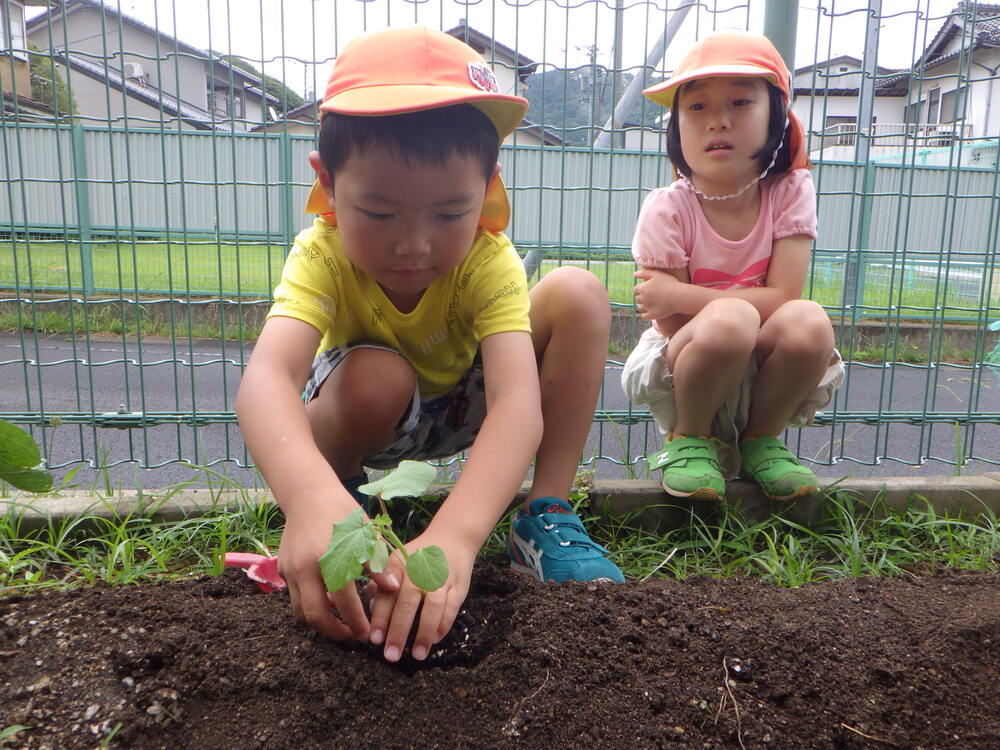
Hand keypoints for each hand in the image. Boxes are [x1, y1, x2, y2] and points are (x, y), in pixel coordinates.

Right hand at [277, 497, 399, 641]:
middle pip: (315, 616)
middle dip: (334, 632)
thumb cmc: (342, 512)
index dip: (356, 622)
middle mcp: (304, 568)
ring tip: (340, 624)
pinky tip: (328, 602)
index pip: (344, 602)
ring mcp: (290, 570)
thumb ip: (376, 563)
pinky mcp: (283, 569)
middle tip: (351, 637)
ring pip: (300, 611)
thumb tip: (393, 589)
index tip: (366, 634)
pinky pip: (294, 596)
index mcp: (329, 559)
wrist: (308, 494)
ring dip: (320, 622)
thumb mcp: (364, 533)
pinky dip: (310, 605)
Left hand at [366, 530, 476, 661]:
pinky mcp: (458, 586)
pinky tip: (434, 640)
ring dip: (424, 633)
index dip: (380, 617)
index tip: (374, 639)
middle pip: (408, 603)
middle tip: (391, 656)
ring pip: (433, 608)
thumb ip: (382, 583)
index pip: (387, 593)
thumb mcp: (396, 561)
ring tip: (417, 655)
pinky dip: (443, 626)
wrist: (452, 538)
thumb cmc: (417, 557)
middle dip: (399, 631)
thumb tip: (370, 604)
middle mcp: (419, 571)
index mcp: (399, 564)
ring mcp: (440, 578)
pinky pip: (451, 609)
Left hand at [634, 268, 682, 319]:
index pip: (636, 290)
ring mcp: (647, 308)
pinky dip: (647, 314)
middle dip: (643, 297)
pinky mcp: (652, 315)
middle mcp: (642, 298)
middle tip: (653, 296)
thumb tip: (634, 274)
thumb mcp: (657, 274)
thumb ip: (644, 273)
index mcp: (642, 288)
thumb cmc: (670, 284)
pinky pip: (644, 316)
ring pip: (640, 308)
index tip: (650, 289)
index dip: (642, 289)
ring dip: (644, 306)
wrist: (680, 297)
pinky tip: (653, 310)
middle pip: (638, 299)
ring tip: (654, 303)